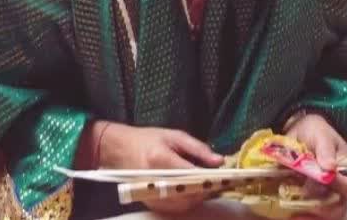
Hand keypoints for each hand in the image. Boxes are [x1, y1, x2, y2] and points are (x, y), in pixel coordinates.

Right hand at [97, 122, 222, 213]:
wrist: (119, 150)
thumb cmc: (148, 139)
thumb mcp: (174, 136)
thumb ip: (198, 149)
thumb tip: (220, 161)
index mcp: (160, 159)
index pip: (192, 174)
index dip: (211, 178)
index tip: (227, 177)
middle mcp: (154, 180)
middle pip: (189, 193)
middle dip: (208, 190)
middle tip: (223, 184)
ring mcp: (151, 195)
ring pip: (184, 205)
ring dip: (200, 198)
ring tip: (211, 188)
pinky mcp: (150, 204)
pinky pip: (175, 210)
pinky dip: (189, 204)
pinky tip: (195, 194)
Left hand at [283, 114, 346, 219]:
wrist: (299, 133)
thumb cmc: (315, 132)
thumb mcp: (320, 134)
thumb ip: (325, 149)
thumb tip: (330, 167)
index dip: (342, 187)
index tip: (325, 179)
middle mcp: (339, 188)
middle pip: (340, 208)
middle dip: (323, 207)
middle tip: (305, 198)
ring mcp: (325, 196)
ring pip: (326, 214)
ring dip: (312, 214)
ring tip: (296, 212)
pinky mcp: (310, 200)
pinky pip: (310, 214)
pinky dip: (302, 215)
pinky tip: (292, 214)